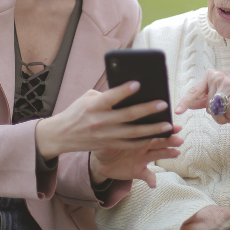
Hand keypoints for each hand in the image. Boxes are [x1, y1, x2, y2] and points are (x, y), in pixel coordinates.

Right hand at [36, 81, 176, 160]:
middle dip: (147, 110)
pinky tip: (157, 136)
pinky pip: (130, 144)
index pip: (110, 97)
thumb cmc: (78, 111)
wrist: (61, 135)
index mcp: (93, 106)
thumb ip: (107, 95)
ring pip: (133, 133)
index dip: (124, 91)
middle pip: (127, 116)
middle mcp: (100, 121)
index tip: (138, 84)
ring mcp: (105, 136)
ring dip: (152, 129)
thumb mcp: (88, 98)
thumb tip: (129, 91)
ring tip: (168, 125)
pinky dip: (144, 141)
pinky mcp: (108, 145)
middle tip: (163, 104)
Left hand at [90, 124, 182, 186]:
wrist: (101, 161)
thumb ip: (114, 133)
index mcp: (137, 135)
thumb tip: (115, 125)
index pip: (152, 130)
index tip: (173, 126)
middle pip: (159, 142)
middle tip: (179, 139)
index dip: (163, 128)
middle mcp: (144, 146)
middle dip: (170, 140)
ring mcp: (143, 158)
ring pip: (158, 155)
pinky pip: (147, 176)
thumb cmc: (106, 143)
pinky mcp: (138, 171)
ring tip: (176, 153)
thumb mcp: (108, 137)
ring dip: (168, 154)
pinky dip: (151, 180)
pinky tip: (154, 184)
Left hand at [175, 69, 229, 124]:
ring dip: (224, 117)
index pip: (195, 91)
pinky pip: (228, 111)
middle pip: (208, 105)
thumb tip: (190, 104)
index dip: (185, 102)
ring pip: (217, 110)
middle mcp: (217, 76)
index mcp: (210, 76)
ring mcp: (228, 82)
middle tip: (225, 111)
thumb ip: (205, 98)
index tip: (177, 111)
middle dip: (216, 113)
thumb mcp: (220, 93)